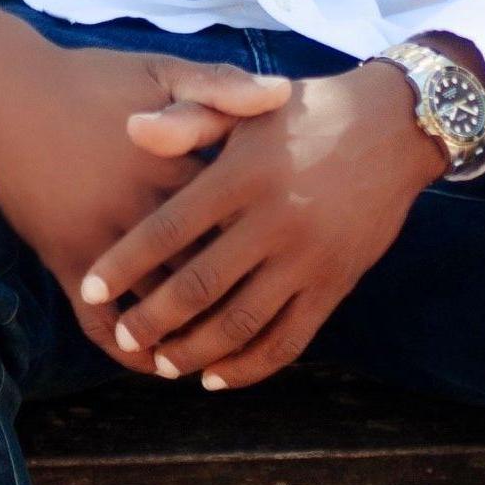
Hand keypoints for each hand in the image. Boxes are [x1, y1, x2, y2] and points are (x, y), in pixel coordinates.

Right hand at [0, 13, 295, 366]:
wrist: (7, 90)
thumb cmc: (92, 77)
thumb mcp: (159, 69)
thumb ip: (220, 86)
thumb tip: (284, 94)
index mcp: (170, 157)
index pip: (234, 212)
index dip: (269, 243)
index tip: (306, 261)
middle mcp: (136, 202)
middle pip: (202, 265)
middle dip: (239, 301)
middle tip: (276, 328)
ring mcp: (98, 234)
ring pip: (154, 302)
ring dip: (186, 337)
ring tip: (219, 361)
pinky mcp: (62, 254)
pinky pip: (96, 318)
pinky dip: (124, 349)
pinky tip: (149, 365)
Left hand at [77, 68, 447, 391]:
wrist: (394, 128)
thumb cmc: (303, 113)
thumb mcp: (245, 107)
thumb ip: (188, 120)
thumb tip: (131, 130)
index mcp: (243, 176)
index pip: (169, 228)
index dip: (125, 262)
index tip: (90, 286)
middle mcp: (275, 221)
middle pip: (200, 286)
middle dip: (152, 320)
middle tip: (123, 337)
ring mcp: (309, 258)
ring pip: (243, 322)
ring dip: (196, 351)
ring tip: (162, 363)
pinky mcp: (337, 284)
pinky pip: (290, 339)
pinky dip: (251, 366)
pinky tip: (217, 377)